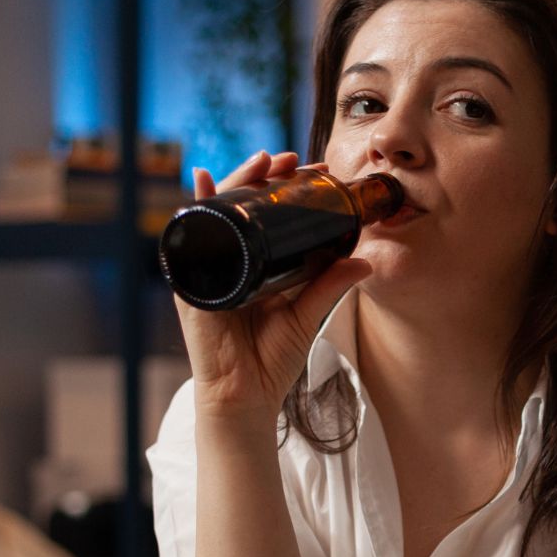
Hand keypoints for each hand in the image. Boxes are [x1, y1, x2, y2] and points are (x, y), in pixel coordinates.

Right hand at [173, 150, 370, 425]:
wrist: (246, 397)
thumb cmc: (272, 360)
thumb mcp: (307, 315)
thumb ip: (330, 286)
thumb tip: (365, 260)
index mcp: (256, 265)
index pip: (267, 216)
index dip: (284, 190)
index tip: (312, 170)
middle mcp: (230, 261)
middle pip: (241, 206)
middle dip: (261, 177)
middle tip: (288, 158)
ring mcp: (209, 269)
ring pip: (218, 213)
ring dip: (234, 182)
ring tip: (259, 163)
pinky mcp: (193, 283)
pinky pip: (190, 239)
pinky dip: (196, 210)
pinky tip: (200, 185)